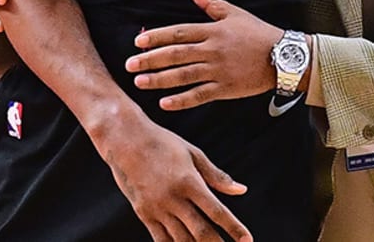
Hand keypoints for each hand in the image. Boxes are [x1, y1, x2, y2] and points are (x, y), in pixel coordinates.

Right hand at [93, 111, 250, 241]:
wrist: (125, 141)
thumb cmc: (164, 143)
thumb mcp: (193, 154)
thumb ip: (217, 176)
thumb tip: (242, 190)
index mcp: (189, 182)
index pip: (216, 211)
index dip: (234, 228)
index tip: (247, 240)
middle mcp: (173, 199)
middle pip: (200, 232)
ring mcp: (156, 208)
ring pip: (181, 240)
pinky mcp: (143, 214)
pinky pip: (161, 240)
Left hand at [127, 0, 281, 109]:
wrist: (283, 57)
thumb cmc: (258, 33)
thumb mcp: (234, 13)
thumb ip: (210, 2)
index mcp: (213, 31)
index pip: (179, 33)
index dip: (157, 36)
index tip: (138, 41)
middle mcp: (213, 50)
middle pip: (176, 55)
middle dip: (150, 60)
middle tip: (129, 64)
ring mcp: (218, 70)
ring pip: (183, 76)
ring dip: (160, 79)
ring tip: (140, 82)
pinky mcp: (225, 88)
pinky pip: (199, 95)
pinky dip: (181, 100)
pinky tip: (164, 103)